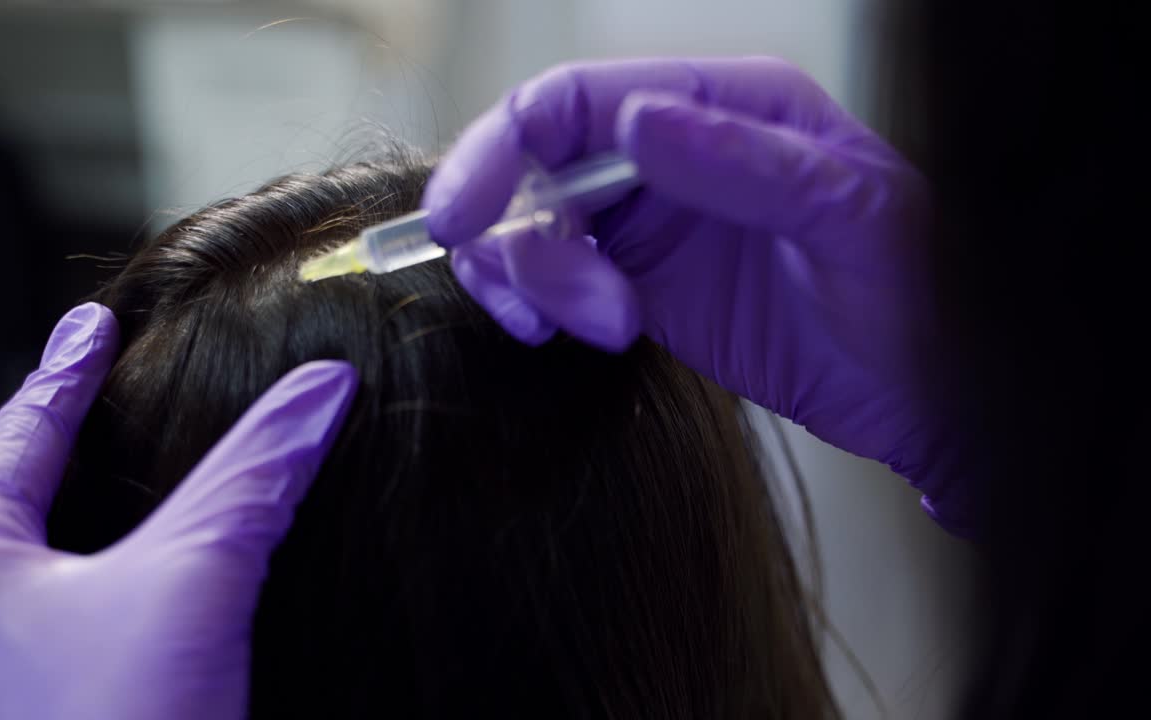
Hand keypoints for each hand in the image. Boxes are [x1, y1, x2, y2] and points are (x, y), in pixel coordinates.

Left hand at [0, 303, 358, 718]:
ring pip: (17, 597)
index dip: (67, 371)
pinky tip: (133, 638)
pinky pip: (38, 662)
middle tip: (103, 406)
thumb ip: (253, 477)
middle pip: (3, 513)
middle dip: (56, 457)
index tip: (91, 324)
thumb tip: (321, 387)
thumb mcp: (191, 587)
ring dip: (70, 550)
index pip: (21, 433)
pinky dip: (87, 623)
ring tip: (118, 518)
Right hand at [422, 57, 966, 533]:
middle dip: (525, 238)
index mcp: (720, 104)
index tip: (463, 217)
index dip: (502, 148)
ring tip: (611, 328)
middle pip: (531, 164)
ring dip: (535, 283)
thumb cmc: (911, 289)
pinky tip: (577, 334)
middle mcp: (669, 152)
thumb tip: (635, 121)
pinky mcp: (633, 284)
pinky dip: (535, 306)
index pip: (576, 99)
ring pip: (529, 228)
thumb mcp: (847, 216)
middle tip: (575, 311)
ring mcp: (647, 221)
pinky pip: (547, 281)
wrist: (921, 390)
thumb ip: (744, 164)